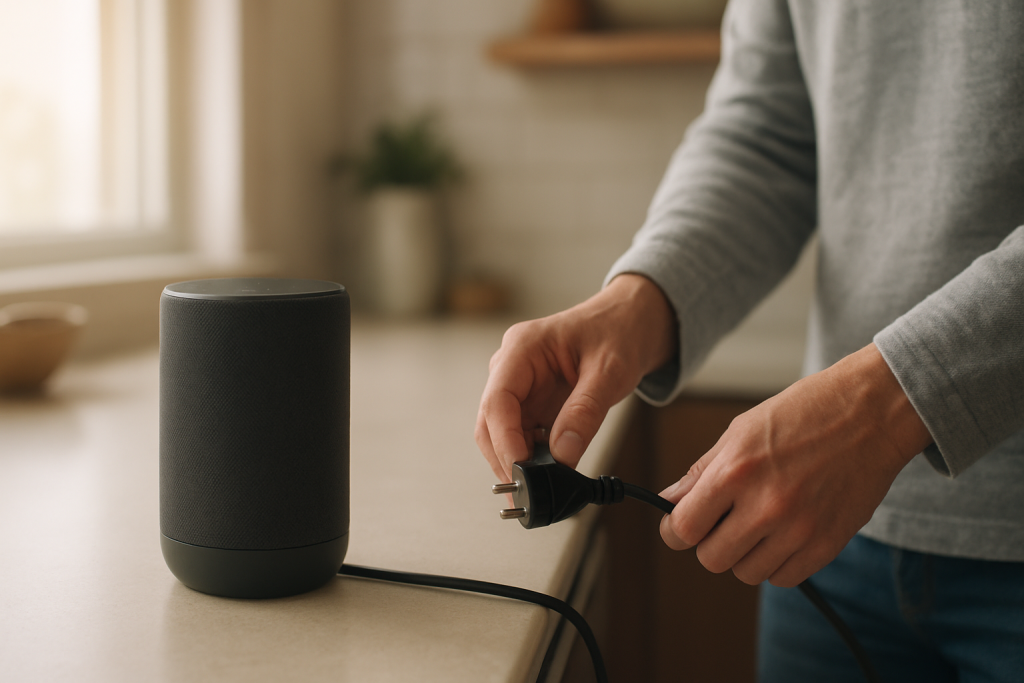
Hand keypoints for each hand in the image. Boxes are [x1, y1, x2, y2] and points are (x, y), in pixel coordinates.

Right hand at [476, 274, 675, 483]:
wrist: (629, 322)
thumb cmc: (618, 333)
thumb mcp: (610, 371)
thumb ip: (585, 411)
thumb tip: (562, 455)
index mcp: (522, 348)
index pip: (497, 401)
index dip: (505, 440)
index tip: (522, 470)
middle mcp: (512, 368)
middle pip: (490, 422)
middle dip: (506, 459)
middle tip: (528, 493)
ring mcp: (519, 387)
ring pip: (500, 434)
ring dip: (516, 462)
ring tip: (540, 489)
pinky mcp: (531, 403)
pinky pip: (521, 435)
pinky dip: (531, 458)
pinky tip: (548, 474)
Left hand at [659, 343, 932, 586]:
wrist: (872, 412)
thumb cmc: (804, 413)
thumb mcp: (740, 431)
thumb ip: (701, 473)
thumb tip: (669, 501)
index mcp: (735, 471)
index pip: (683, 529)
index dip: (676, 531)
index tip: (681, 526)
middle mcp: (765, 505)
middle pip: (712, 559)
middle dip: (711, 543)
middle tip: (725, 521)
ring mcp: (799, 529)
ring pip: (747, 573)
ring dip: (746, 553)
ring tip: (760, 522)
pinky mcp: (827, 545)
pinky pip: (785, 578)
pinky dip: (778, 562)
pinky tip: (784, 532)